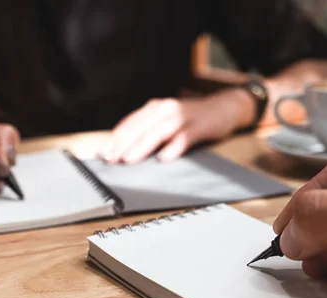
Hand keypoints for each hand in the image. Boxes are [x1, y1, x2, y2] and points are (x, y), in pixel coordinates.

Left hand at [101, 89, 253, 163]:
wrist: (223, 108)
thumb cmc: (191, 119)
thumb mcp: (167, 121)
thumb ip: (149, 131)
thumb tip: (124, 150)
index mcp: (156, 108)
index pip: (131, 123)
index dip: (116, 138)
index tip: (103, 153)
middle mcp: (167, 109)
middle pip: (141, 127)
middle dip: (124, 144)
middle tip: (111, 159)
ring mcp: (184, 116)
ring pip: (159, 131)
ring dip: (143, 146)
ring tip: (130, 159)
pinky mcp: (200, 125)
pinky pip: (185, 137)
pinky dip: (174, 147)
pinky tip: (164, 158)